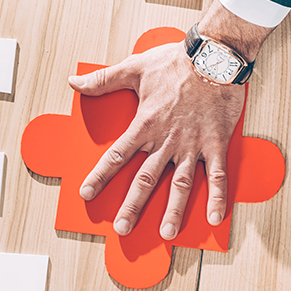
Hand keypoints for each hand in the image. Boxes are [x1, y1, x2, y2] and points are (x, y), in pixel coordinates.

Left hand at [70, 0, 272, 239]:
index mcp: (145, 124)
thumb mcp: (134, 67)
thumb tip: (74, 81)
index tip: (86, 193)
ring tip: (166, 233)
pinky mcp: (215, 144)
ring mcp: (192, 145)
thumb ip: (103, 79)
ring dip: (173, 210)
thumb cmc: (175, 62)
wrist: (214, 56)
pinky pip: (217, 175)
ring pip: (180, 184)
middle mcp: (166, 140)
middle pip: (145, 179)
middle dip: (132, 206)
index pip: (116, 155)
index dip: (99, 176)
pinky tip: (214, 218)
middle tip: (122, 228)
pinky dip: (217, 197)